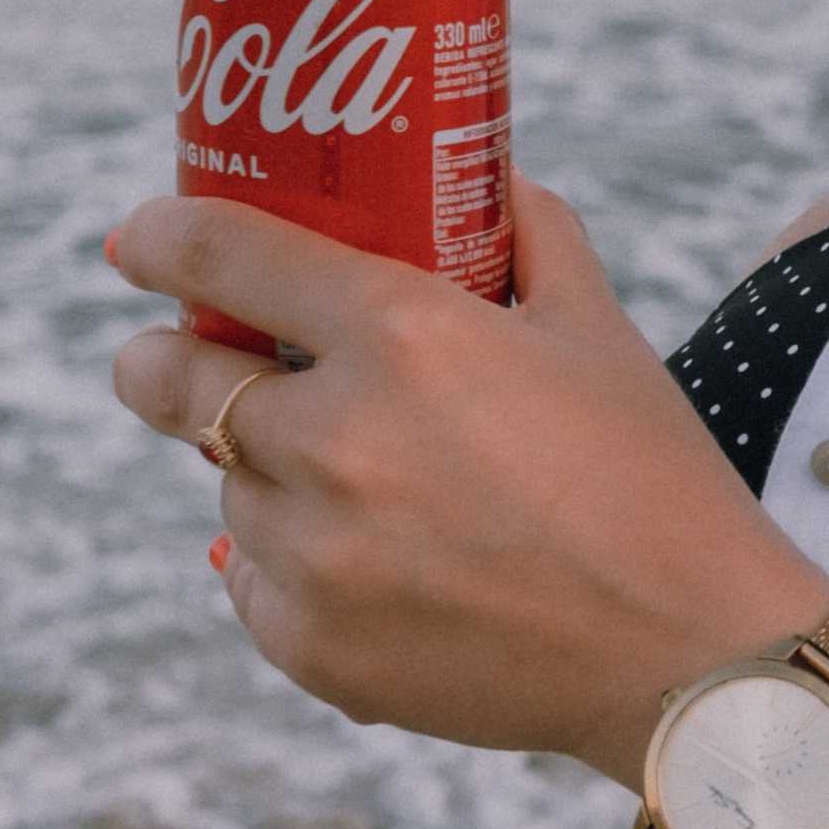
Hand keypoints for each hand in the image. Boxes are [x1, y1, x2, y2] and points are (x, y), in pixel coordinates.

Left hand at [108, 179, 828, 781]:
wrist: (689, 656)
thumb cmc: (652, 479)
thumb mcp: (598, 328)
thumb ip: (529, 235)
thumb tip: (483, 172)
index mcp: (404, 334)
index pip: (221, 256)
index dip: (160, 238)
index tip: (138, 240)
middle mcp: (337, 439)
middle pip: (172, 382)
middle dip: (154, 361)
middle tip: (166, 357)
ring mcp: (315, 554)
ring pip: (227, 488)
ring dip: (259, 472)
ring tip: (351, 485)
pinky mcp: (312, 649)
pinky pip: (253, 585)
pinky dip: (289, 567)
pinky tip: (366, 566)